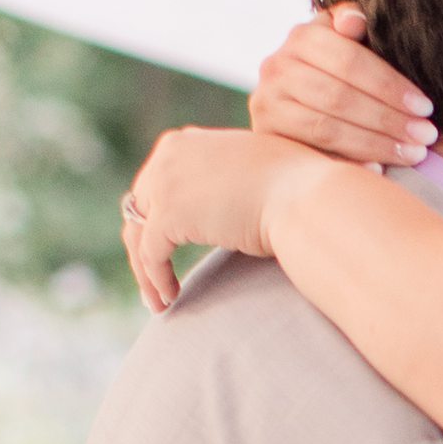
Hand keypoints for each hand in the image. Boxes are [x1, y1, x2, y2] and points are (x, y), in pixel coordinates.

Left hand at [118, 124, 316, 312]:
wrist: (305, 198)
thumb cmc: (296, 188)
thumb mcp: (248, 172)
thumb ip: (223, 182)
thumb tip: (222, 210)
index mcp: (185, 142)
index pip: (155, 184)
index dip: (157, 219)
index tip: (167, 249)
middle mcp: (167, 155)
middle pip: (138, 208)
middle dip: (144, 246)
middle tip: (156, 280)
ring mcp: (164, 182)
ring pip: (137, 234)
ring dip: (145, 271)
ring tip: (159, 300)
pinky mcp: (167, 215)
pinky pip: (149, 255)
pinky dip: (156, 279)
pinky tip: (170, 298)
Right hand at [251, 3, 436, 168]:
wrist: (294, 99)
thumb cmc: (338, 69)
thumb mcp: (346, 41)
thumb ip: (353, 26)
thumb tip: (355, 20)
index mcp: (303, 37)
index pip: (350, 60)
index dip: (389, 85)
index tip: (425, 107)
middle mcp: (277, 66)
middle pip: (338, 97)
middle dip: (387, 119)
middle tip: (426, 136)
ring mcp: (268, 103)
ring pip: (326, 128)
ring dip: (374, 144)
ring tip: (412, 153)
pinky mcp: (267, 136)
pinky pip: (312, 154)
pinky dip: (348, 163)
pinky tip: (378, 171)